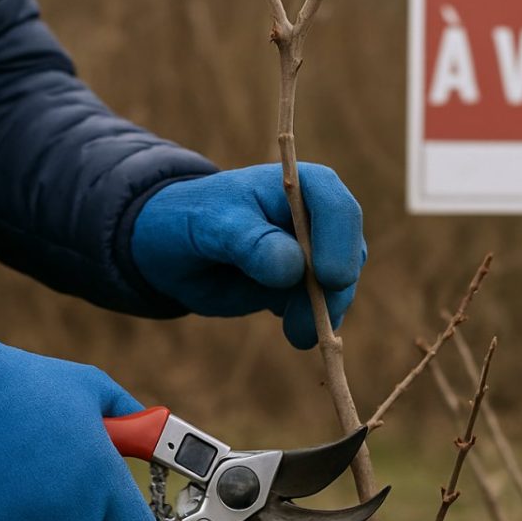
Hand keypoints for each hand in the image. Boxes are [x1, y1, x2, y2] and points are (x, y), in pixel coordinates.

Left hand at [131, 163, 365, 348]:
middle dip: (333, 292)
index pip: (339, 211)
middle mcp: (318, 219)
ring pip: (340, 288)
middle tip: (306, 325)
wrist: (172, 249)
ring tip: (296, 334)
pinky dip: (314, 323)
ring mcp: (315, 254)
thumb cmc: (193, 219)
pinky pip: (323, 309)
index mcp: (303, 186)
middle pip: (349, 255)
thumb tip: (292, 268)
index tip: (327, 279)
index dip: (340, 245)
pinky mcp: (304, 287)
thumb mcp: (213, 225)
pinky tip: (294, 331)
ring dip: (323, 314)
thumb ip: (250, 242)